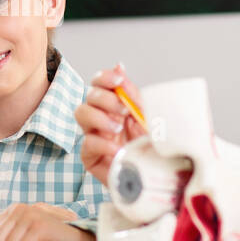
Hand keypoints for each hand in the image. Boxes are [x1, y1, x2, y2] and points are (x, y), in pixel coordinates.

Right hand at [75, 63, 146, 185]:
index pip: (99, 83)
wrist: (158, 174)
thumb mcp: (148, 116)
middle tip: (125, 110)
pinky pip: (86, 144)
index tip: (118, 79)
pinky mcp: (91, 157)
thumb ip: (132, 94)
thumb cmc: (153, 145)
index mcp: (114, 105)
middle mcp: (101, 118)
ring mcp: (94, 136)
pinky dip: (102, 143)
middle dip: (105, 99)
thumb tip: (119, 65)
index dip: (105, 77)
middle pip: (89, 96)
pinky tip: (117, 148)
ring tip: (118, 127)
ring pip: (80, 114)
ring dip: (99, 117)